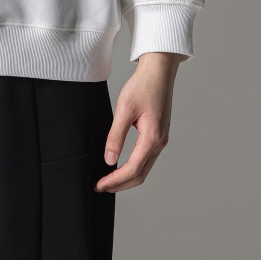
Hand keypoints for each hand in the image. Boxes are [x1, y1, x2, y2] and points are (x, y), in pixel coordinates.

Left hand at [94, 52, 185, 192]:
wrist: (159, 72)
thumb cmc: (142, 86)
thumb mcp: (124, 109)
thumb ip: (116, 136)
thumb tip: (109, 160)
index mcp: (152, 137)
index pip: (132, 169)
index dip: (115, 180)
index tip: (99, 185)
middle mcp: (159, 142)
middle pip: (140, 174)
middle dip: (120, 184)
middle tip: (101, 187)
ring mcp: (161, 140)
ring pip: (144, 168)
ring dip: (127, 177)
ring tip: (108, 180)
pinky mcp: (159, 135)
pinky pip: (146, 159)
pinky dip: (133, 167)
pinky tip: (121, 165)